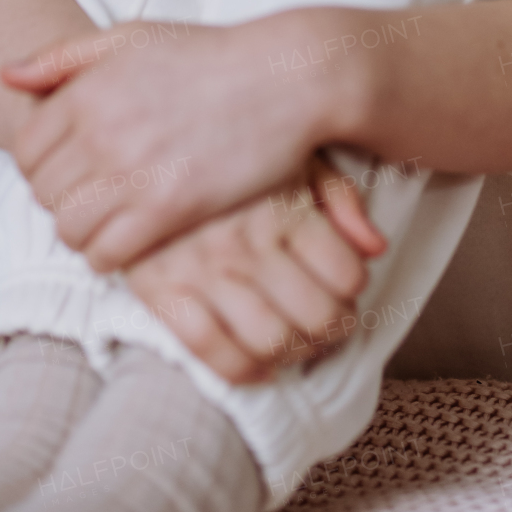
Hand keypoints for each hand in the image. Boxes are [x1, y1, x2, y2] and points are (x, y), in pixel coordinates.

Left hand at [1, 12, 357, 269]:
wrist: (286, 77)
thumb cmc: (211, 55)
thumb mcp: (133, 37)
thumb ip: (64, 56)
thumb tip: (5, 76)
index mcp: (87, 89)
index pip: (26, 150)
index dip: (41, 167)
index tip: (71, 171)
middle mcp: (100, 130)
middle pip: (43, 193)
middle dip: (62, 200)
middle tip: (93, 199)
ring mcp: (133, 171)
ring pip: (68, 229)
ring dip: (83, 232)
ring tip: (109, 223)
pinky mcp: (168, 207)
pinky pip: (106, 253)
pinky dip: (109, 256)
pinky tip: (131, 242)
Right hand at [123, 158, 386, 384]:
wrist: (137, 141)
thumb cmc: (229, 153)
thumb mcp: (291, 155)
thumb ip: (339, 197)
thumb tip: (375, 247)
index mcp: (282, 206)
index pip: (346, 276)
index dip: (355, 291)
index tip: (346, 289)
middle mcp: (246, 241)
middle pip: (318, 317)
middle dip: (335, 330)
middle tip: (331, 324)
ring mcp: (202, 269)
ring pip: (273, 341)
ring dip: (296, 354)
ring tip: (298, 342)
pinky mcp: (161, 290)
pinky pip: (213, 352)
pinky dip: (244, 370)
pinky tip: (258, 363)